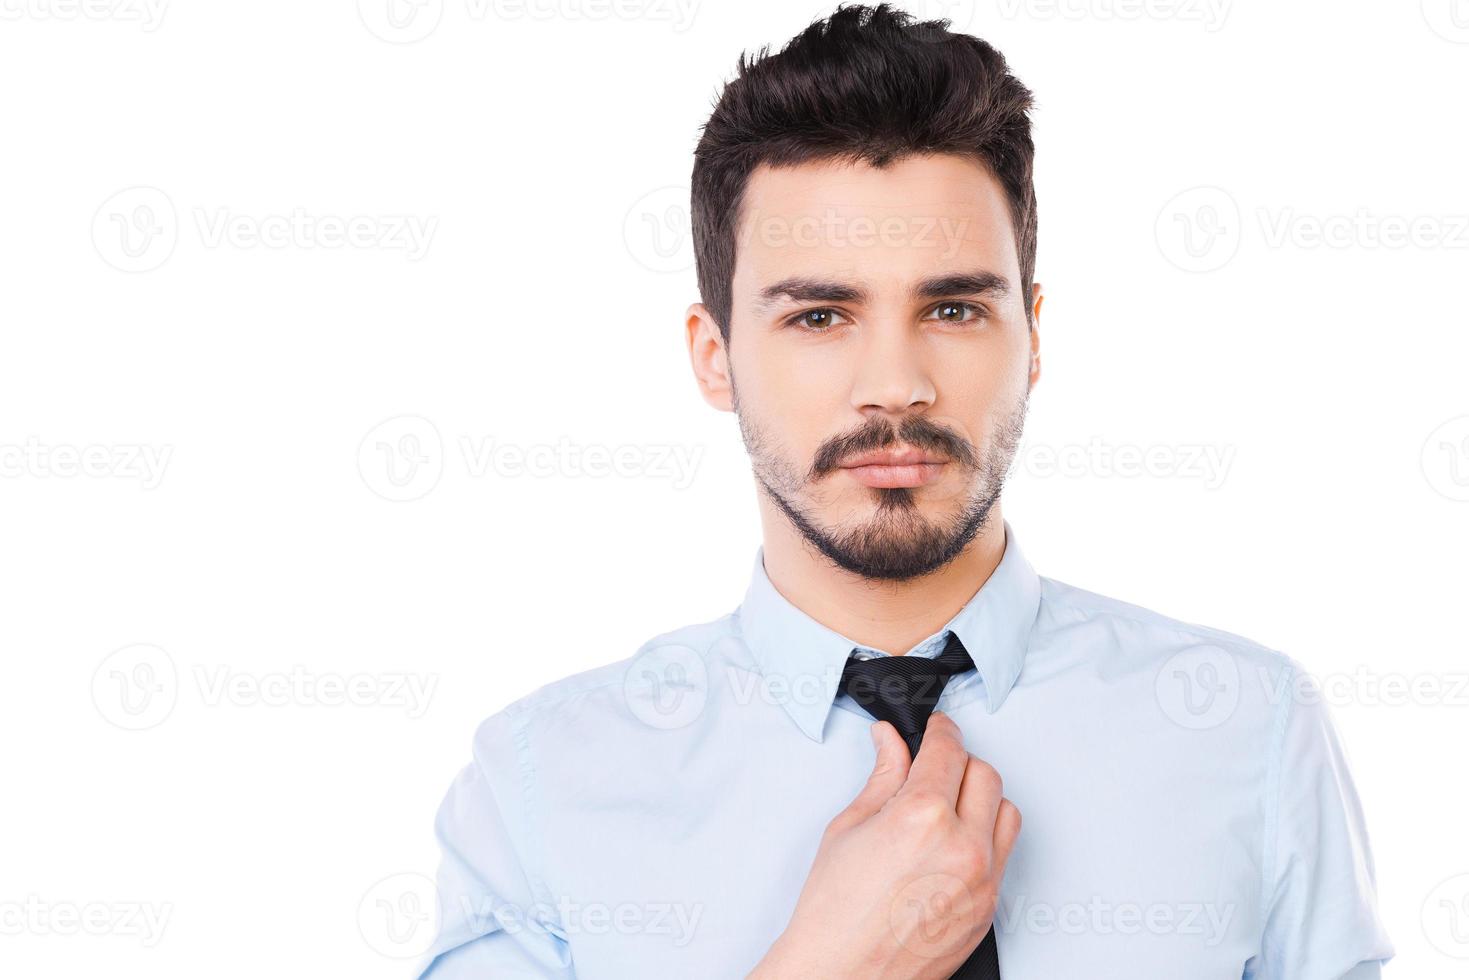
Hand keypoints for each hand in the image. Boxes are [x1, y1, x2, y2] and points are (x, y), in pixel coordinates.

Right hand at [750, 711, 1019, 979]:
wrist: (843, 974)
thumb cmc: (835, 913)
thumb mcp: (849, 828)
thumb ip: (883, 777)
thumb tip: (891, 742)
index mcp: (922, 816)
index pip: (949, 750)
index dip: (941, 730)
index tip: (935, 728)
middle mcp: (962, 846)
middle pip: (984, 774)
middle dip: (959, 762)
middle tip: (933, 766)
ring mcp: (982, 880)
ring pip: (1006, 812)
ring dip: (981, 799)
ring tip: (948, 806)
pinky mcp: (989, 908)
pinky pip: (1003, 855)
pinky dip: (984, 838)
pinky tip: (952, 844)